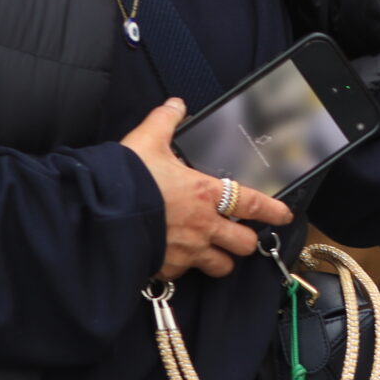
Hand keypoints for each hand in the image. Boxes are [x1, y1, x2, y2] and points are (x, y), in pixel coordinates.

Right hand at [121, 99, 292, 281]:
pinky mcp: (166, 268)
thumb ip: (165, 122)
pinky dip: (185, 268)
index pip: (253, 203)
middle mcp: (204, 226)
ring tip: (214, 251)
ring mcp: (187, 251)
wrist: (96, 214)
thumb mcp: (146, 141)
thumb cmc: (126, 179)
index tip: (284, 214)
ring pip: (221, 266)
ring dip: (221, 260)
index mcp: (205, 194)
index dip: (273, 210)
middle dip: (245, 240)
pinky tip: (177, 258)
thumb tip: (176, 105)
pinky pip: (185, 274)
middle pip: (244, 244)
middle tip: (238, 233)